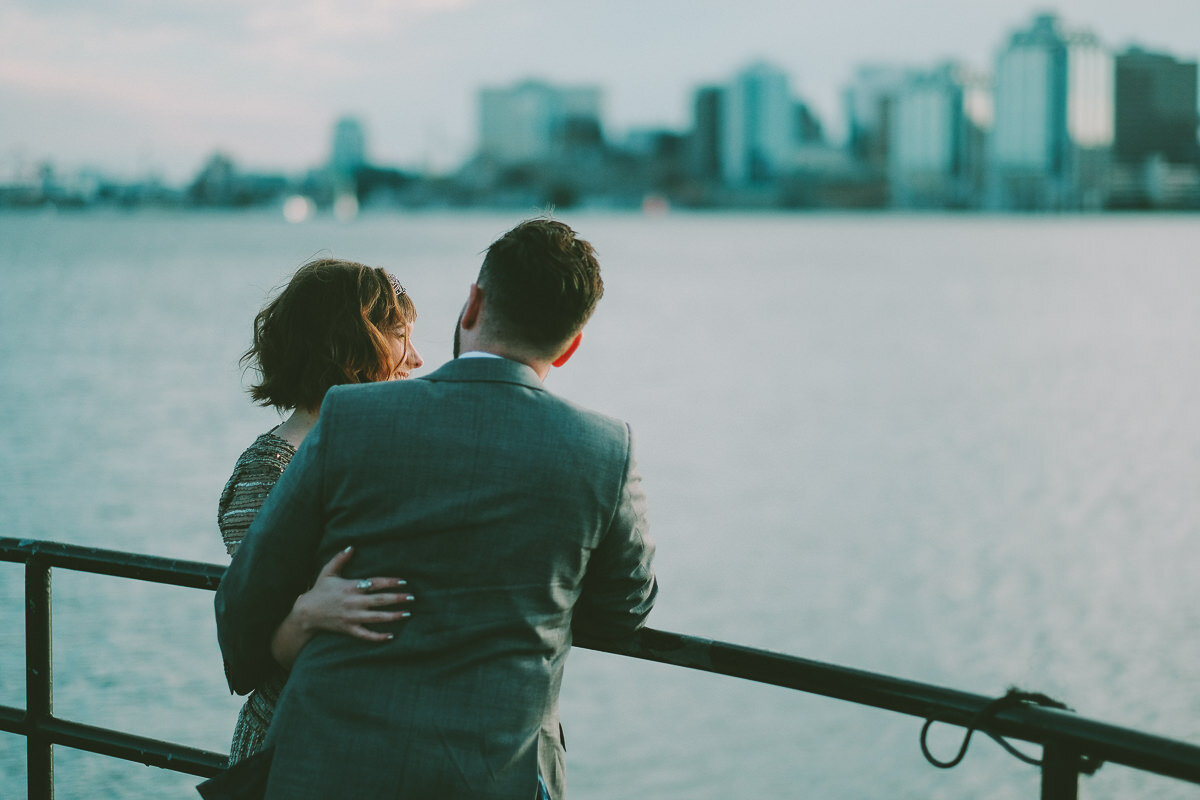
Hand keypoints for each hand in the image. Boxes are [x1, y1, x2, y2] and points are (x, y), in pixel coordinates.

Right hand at [269, 547, 412, 667]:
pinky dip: (378, 637)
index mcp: (351, 586)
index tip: (404, 582)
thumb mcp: (327, 572)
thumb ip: (339, 558)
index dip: (390, 582)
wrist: (306, 613)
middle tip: (412, 598)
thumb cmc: (319, 590)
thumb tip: (351, 546)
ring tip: (407, 613)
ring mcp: (351, 617)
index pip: (375, 583)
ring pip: (376, 617)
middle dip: (397, 598)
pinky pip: (366, 635)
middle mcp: (353, 602)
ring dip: (393, 616)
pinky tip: (390, 636)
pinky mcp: (348, 629)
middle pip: (380, 600)